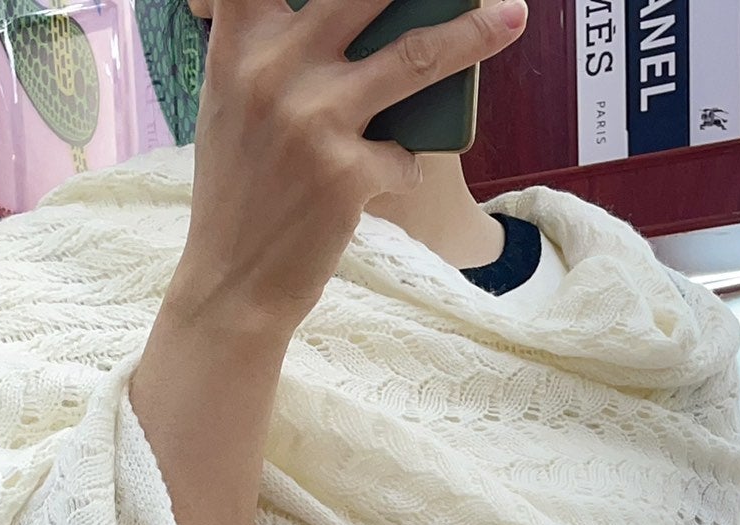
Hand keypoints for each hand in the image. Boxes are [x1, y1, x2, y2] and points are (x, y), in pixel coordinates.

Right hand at [174, 0, 527, 331]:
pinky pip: (405, 155)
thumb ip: (264, 51)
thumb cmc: (236, 192)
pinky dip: (402, 167)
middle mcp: (273, 71)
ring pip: (417, 56)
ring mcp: (312, 119)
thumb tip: (330, 14)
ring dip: (472, 34)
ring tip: (510, 18)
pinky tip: (382, 182)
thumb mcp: (229, 104)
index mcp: (240, 46)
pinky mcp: (345, 173)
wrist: (231, 282)